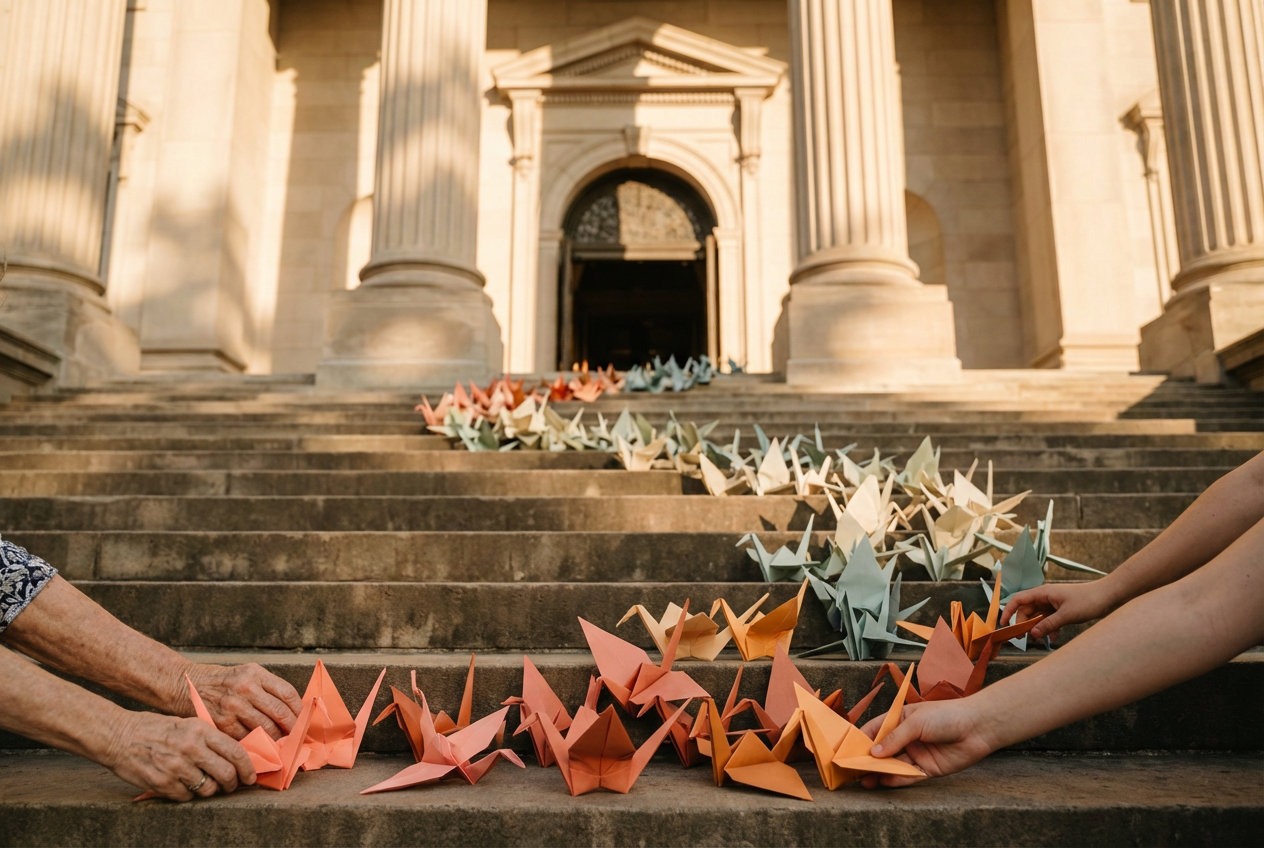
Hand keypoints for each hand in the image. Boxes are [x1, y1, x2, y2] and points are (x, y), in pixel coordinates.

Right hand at [102, 710, 255, 801]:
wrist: (119, 736)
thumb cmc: (156, 729)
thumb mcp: (187, 723)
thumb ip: (210, 738)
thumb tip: (236, 755)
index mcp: (200, 730)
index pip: (235, 751)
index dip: (248, 767)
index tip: (251, 775)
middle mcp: (191, 748)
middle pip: (226, 774)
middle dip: (233, 783)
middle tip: (232, 785)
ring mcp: (176, 767)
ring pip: (208, 789)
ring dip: (211, 790)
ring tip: (207, 784)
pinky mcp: (162, 783)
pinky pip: (187, 797)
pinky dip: (189, 794)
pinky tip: (184, 784)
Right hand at [184, 663, 301, 739]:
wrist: (189, 686)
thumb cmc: (224, 682)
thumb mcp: (248, 674)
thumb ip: (269, 688)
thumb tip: (293, 710)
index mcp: (255, 674)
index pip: (287, 694)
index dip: (299, 710)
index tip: (303, 720)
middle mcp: (245, 688)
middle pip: (280, 713)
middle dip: (292, 728)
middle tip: (297, 737)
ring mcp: (233, 707)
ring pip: (266, 729)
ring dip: (277, 739)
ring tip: (283, 743)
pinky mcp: (222, 724)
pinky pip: (247, 738)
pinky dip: (257, 744)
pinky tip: (262, 747)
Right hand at [857, 700, 995, 787]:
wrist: (977, 727)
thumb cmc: (946, 716)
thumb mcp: (915, 722)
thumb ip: (894, 739)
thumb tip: (873, 754)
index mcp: (900, 720)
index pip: (875, 730)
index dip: (861, 740)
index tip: (846, 750)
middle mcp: (906, 737)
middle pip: (882, 751)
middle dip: (868, 760)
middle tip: (852, 770)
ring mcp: (916, 753)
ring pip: (893, 765)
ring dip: (879, 772)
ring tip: (865, 780)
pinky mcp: (927, 769)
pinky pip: (908, 776)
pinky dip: (896, 779)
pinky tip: (884, 781)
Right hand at [1001, 580, 1113, 641]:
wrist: (1107, 596)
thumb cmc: (1087, 600)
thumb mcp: (1066, 615)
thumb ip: (1048, 625)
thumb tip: (1033, 634)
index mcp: (1043, 593)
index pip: (1018, 600)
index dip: (1008, 611)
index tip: (1003, 625)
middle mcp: (1045, 597)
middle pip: (1027, 610)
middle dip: (1024, 624)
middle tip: (1023, 638)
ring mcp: (1053, 603)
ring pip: (1038, 616)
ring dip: (1037, 628)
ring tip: (1038, 640)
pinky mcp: (1061, 609)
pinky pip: (1049, 619)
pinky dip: (1049, 628)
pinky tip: (1052, 638)